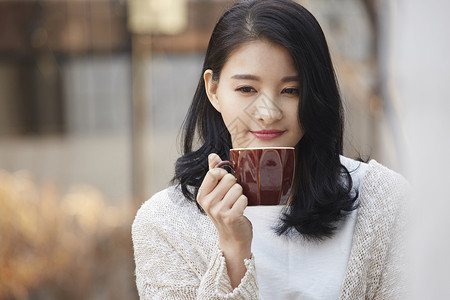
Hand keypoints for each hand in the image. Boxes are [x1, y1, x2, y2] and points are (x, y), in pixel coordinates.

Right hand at [197, 153, 252, 287]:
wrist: (233, 237)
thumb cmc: (225, 211)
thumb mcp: (215, 193)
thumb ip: (213, 173)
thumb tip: (213, 155)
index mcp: (201, 195)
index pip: (214, 173)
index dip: (224, 173)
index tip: (226, 181)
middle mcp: (207, 203)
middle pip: (229, 179)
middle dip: (235, 185)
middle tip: (231, 197)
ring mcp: (218, 211)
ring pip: (238, 188)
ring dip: (241, 195)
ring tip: (236, 205)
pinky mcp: (231, 217)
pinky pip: (244, 199)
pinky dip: (245, 203)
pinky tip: (240, 211)